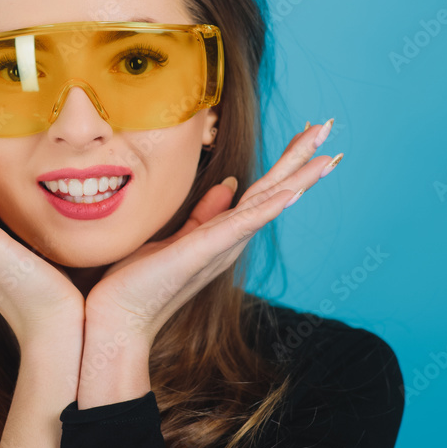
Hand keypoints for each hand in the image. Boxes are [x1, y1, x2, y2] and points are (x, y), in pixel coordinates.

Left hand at [84, 120, 341, 348]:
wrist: (119, 318)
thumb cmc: (141, 279)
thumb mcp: (178, 236)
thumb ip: (205, 212)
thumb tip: (227, 185)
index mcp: (223, 233)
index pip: (261, 190)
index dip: (285, 163)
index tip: (307, 135)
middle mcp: (229, 240)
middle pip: (272, 192)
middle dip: (300, 161)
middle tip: (327, 129)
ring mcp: (220, 246)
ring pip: (266, 204)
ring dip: (297, 179)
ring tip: (326, 156)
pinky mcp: (203, 251)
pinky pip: (242, 225)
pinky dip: (268, 208)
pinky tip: (291, 192)